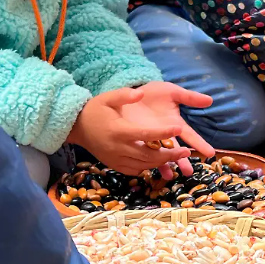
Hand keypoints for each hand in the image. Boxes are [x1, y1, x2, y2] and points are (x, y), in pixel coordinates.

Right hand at [66, 88, 192, 175]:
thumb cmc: (95, 110)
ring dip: (162, 163)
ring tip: (179, 157)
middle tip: (187, 152)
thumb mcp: (108, 98)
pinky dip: (148, 166)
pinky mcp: (115, 165)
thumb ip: (125, 95)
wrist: (77, 128)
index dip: (164, 132)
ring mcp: (116, 159)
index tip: (179, 128)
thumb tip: (141, 94)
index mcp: (119, 130)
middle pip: (149, 156)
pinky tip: (159, 161)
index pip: (146, 134)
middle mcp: (118, 148)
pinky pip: (135, 170)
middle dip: (170, 155)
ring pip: (144, 165)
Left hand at [121, 82, 214, 178]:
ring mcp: (151, 139)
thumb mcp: (172, 92)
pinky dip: (146, 160)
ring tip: (168, 176)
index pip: (190, 135)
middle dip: (182, 160)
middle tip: (189, 172)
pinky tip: (146, 168)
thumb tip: (210, 100)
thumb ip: (189, 97)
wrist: (130, 93)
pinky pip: (143, 152)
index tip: (210, 153)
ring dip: (165, 164)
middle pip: (176, 150)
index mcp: (175, 125)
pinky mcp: (136, 140)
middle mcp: (164, 135)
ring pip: (160, 154)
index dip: (199, 143)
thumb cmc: (154, 93)